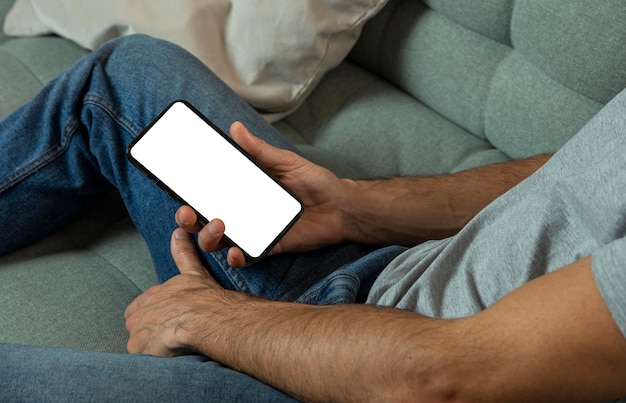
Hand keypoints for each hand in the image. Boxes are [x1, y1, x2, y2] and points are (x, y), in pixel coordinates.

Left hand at [124, 228, 225, 356]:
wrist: (216, 317)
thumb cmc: (210, 298)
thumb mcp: (195, 272)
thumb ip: (183, 254)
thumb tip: (177, 232)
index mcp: (154, 294)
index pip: (138, 308)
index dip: (150, 317)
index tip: (165, 322)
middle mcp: (144, 309)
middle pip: (135, 327)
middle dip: (148, 334)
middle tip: (170, 338)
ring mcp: (143, 328)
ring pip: (139, 344)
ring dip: (152, 349)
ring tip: (173, 349)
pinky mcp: (145, 346)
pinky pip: (144, 357)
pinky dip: (155, 358)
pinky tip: (170, 356)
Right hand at [176, 121, 350, 266]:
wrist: (342, 207)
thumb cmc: (315, 182)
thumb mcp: (287, 162)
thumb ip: (260, 150)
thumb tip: (236, 128)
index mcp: (243, 191)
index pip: (209, 193)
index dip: (189, 193)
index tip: (176, 187)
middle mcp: (243, 212)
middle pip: (205, 220)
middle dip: (189, 219)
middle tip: (188, 213)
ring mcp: (254, 231)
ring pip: (220, 241)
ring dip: (210, 237)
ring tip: (218, 227)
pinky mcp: (268, 247)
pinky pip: (247, 256)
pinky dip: (238, 257)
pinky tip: (236, 252)